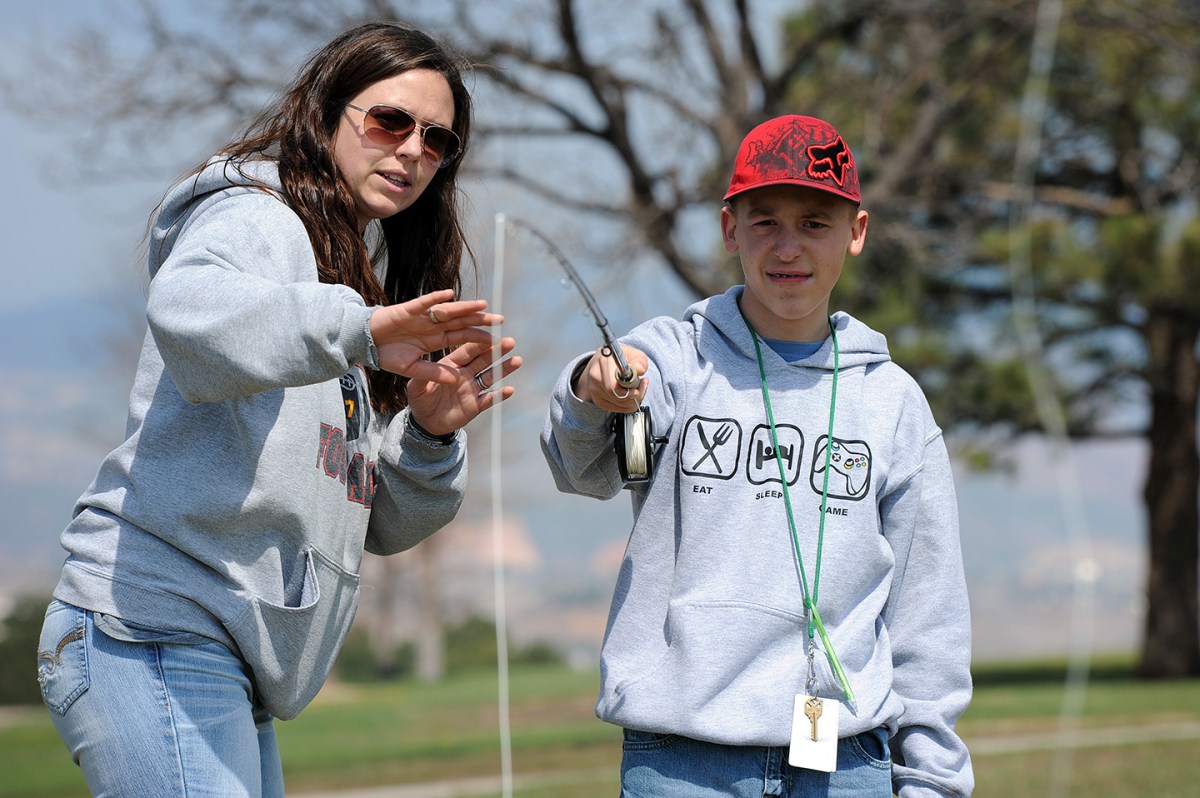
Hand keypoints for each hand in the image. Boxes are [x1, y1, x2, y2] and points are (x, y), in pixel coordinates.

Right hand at [370, 289, 503, 383]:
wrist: (365, 343)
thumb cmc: (388, 355)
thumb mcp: (414, 370)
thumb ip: (435, 373)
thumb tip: (458, 381)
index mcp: (436, 339)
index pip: (462, 338)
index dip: (478, 338)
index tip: (496, 341)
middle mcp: (433, 326)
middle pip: (461, 322)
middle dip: (480, 321)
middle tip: (501, 320)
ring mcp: (422, 317)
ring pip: (448, 311)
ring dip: (465, 308)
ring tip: (483, 305)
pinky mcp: (407, 310)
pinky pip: (424, 303)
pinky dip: (435, 299)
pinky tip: (449, 295)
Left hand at [405, 337, 522, 435]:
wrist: (425, 421)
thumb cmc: (420, 399)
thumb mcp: (416, 386)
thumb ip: (424, 376)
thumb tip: (433, 368)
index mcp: (451, 364)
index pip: (467, 350)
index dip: (478, 342)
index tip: (489, 333)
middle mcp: (465, 374)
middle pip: (483, 360)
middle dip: (497, 351)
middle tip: (509, 342)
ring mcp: (472, 389)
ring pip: (491, 376)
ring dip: (504, 369)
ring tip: (517, 360)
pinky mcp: (476, 405)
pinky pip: (489, 399)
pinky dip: (499, 395)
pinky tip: (509, 390)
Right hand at [572, 344, 647, 412]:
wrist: (605, 362)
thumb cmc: (620, 358)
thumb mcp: (633, 353)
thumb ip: (639, 360)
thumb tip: (639, 370)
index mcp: (602, 362)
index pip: (613, 384)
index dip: (629, 389)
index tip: (640, 383)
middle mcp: (595, 376)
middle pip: (616, 396)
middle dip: (635, 395)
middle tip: (641, 386)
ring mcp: (594, 390)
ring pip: (618, 404)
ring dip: (633, 400)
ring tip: (637, 389)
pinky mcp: (597, 400)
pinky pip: (616, 408)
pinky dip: (628, 405)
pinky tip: (631, 396)